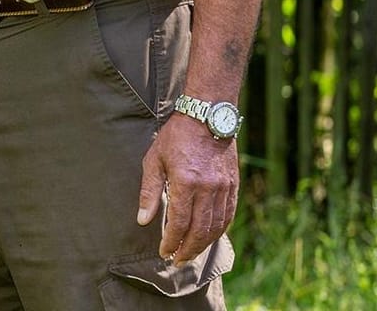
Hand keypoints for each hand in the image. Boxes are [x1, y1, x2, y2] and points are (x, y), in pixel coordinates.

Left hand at [136, 113, 239, 263]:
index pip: (180, 223)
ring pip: (216, 226)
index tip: (164, 252)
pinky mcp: (233, 185)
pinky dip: (218, 230)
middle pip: (200, 230)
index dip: (172, 241)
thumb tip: (143, 220)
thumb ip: (149, 192)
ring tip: (190, 253)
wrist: (207, 116)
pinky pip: (228, 215)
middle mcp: (208, 188)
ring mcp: (224, 188)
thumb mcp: (154, 160)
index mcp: (186, 182)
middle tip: (177, 260)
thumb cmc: (176, 136)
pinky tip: (208, 236)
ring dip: (203, 244)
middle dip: (188, 249)